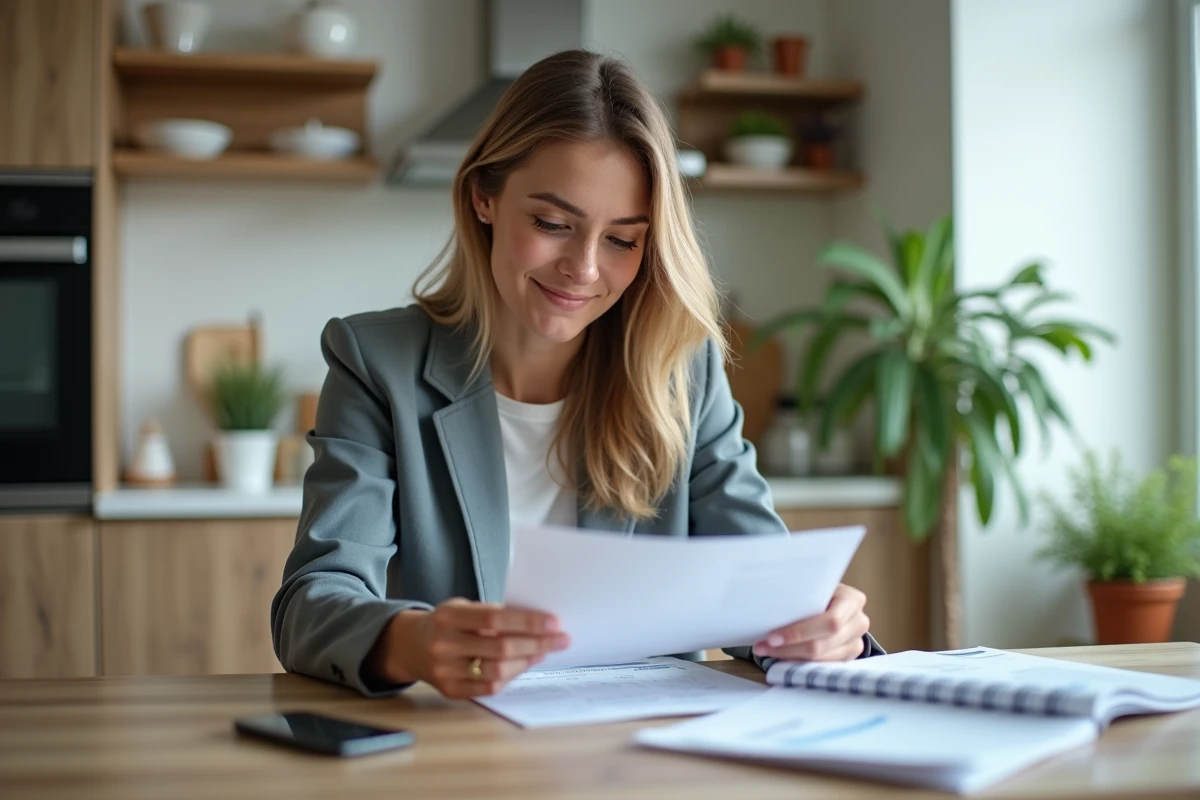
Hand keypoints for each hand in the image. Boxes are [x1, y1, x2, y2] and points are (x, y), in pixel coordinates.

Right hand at [370, 598, 569, 698]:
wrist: (410, 645)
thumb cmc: (447, 622)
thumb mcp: (463, 607)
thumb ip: (494, 613)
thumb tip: (538, 622)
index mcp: (449, 616)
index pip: (495, 618)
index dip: (527, 621)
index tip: (554, 622)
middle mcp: (444, 644)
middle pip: (501, 648)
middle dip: (537, 643)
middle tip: (561, 639)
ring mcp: (445, 671)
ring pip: (498, 671)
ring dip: (527, 661)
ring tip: (544, 650)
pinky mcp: (450, 691)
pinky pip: (489, 688)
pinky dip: (512, 676)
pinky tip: (525, 663)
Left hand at [752, 584, 868, 661]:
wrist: (833, 601)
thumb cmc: (817, 591)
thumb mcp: (813, 587)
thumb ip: (801, 596)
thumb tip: (769, 605)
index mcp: (852, 600)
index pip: (829, 622)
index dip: (799, 632)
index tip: (772, 637)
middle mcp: (859, 622)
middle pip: (823, 644)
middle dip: (789, 648)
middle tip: (762, 646)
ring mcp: (856, 642)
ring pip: (821, 659)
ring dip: (789, 656)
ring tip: (765, 650)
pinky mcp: (848, 657)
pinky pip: (821, 666)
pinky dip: (798, 662)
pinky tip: (780, 656)